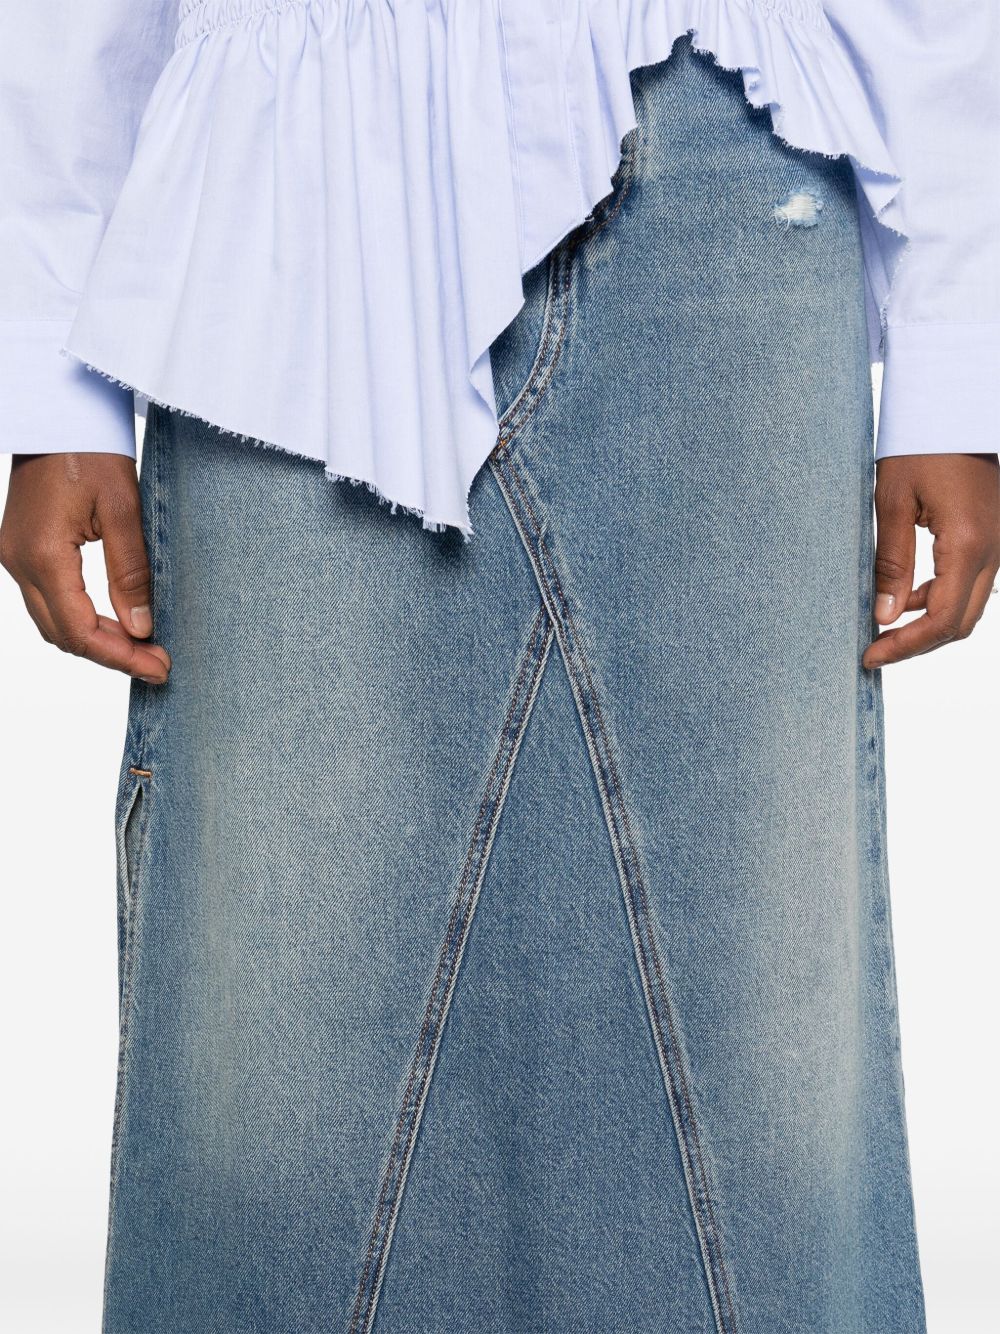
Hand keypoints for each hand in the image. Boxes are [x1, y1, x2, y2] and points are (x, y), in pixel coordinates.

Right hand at [1, 453, 170, 683]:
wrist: (57, 414)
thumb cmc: (90, 450)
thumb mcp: (124, 510)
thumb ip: (131, 572)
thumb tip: (141, 627)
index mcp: (43, 554)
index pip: (80, 631)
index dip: (121, 657)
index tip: (160, 667)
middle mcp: (20, 561)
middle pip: (63, 635)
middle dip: (111, 656)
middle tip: (159, 665)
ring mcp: (15, 556)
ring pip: (53, 622)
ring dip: (96, 640)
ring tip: (143, 648)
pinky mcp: (22, 548)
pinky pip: (48, 600)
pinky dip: (81, 619)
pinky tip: (116, 622)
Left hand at [864, 453, 999, 668]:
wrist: (954, 407)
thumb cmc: (921, 445)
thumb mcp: (892, 503)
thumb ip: (890, 564)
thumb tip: (884, 617)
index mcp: (968, 544)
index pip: (942, 620)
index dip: (906, 646)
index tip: (871, 656)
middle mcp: (994, 550)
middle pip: (960, 622)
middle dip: (918, 644)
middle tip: (876, 651)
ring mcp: (999, 544)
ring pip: (968, 606)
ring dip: (929, 623)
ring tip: (884, 627)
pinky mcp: (993, 537)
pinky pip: (972, 583)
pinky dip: (941, 599)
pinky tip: (907, 596)